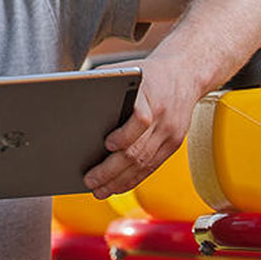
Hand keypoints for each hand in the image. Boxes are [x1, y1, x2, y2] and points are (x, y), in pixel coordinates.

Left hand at [82, 56, 200, 198]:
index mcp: (151, 95)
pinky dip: (133, 179)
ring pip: (144, 164)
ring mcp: (171, 133)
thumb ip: (104, 81)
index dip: (124, 135)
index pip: (141, 119)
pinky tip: (118, 186)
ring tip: (100, 190)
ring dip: (120, 181)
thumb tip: (74, 96)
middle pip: (138, 150)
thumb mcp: (128, 69)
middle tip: (90, 180)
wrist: (186, 73)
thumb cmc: (150, 73)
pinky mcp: (174, 144)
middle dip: (111, 170)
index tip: (107, 144)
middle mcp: (163, 117)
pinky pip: (152, 167)